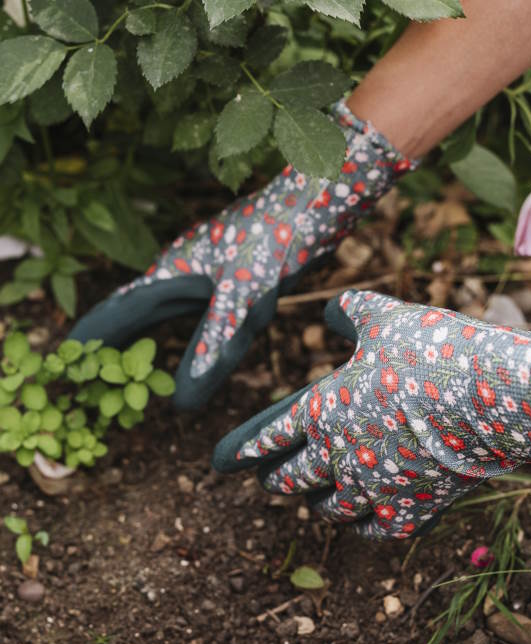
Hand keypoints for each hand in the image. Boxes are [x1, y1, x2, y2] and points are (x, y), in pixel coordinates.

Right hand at [70, 101, 415, 409]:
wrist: (312, 203)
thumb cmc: (274, 240)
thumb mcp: (241, 299)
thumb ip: (210, 348)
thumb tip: (181, 402)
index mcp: (172, 271)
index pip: (120, 310)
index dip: (95, 336)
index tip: (69, 357)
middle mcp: (182, 270)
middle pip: (136, 309)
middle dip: (113, 339)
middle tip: (90, 369)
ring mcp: (205, 270)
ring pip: (165, 309)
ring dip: (145, 333)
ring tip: (127, 360)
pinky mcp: (230, 274)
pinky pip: (194, 308)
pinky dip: (182, 329)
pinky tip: (190, 338)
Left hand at [213, 290, 530, 539]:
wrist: (491, 396)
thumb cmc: (432, 350)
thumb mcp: (385, 317)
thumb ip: (350, 311)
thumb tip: (332, 311)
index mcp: (323, 411)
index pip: (270, 437)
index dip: (246, 448)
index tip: (225, 460)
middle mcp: (338, 456)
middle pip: (292, 479)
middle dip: (276, 479)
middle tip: (270, 480)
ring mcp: (373, 489)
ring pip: (329, 509)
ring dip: (318, 504)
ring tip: (316, 500)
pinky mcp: (410, 511)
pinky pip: (374, 531)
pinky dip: (364, 526)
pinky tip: (365, 520)